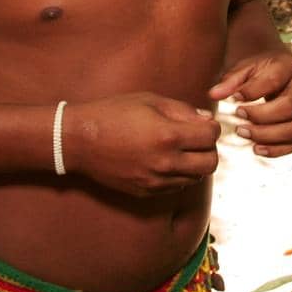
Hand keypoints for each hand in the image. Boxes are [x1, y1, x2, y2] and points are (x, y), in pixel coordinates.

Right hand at [63, 93, 220, 196]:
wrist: (80, 140)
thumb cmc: (112, 113)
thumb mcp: (149, 100)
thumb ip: (182, 110)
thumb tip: (206, 120)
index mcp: (168, 136)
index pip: (211, 136)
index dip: (211, 127)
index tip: (203, 124)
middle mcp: (166, 163)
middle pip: (211, 163)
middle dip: (208, 149)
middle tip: (196, 139)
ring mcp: (156, 180)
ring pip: (195, 178)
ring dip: (194, 163)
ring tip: (179, 150)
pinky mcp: (147, 191)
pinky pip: (176, 187)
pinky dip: (178, 175)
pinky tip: (164, 161)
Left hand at [208, 51, 291, 156]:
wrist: (278, 71)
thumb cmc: (258, 70)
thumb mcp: (243, 69)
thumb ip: (230, 82)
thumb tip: (213, 95)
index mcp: (288, 67)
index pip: (274, 80)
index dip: (253, 92)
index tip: (234, 99)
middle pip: (288, 108)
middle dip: (261, 117)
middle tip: (237, 116)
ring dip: (267, 136)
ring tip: (242, 132)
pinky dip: (276, 150)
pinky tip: (255, 148)